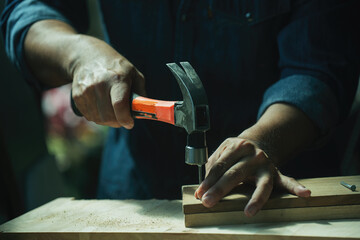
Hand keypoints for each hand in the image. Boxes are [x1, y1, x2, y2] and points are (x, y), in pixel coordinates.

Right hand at [24, 20, 145, 128]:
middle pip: (108, 116)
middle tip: (123, 119)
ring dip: (108, 121)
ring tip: (113, 112)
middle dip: (118, 122)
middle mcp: (99, 84)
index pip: (119, 104)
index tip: (130, 123)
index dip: (125, 119)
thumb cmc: (116, 68)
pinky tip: (102, 107)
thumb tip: (144, 111)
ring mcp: (86, 90)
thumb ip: (140, 93)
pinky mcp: (77, 96)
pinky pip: (89, 116)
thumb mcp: (133, 74)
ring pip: (99, 119)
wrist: (87, 57)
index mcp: (117, 78)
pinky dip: (97, 117)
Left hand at [194, 137, 310, 216]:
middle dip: (220, 189)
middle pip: (234, 174)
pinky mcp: (276, 173)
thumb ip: (213, 167)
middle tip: (208, 202)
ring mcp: (266, 164)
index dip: (208, 181)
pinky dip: (297, 187)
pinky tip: (305, 194)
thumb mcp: (223, 152)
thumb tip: (200, 191)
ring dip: (255, 199)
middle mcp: (252, 155)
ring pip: (262, 184)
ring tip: (249, 211)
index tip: (199, 194)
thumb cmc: (236, 152)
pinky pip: (288, 181)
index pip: (220, 166)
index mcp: (236, 147)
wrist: (258, 142)